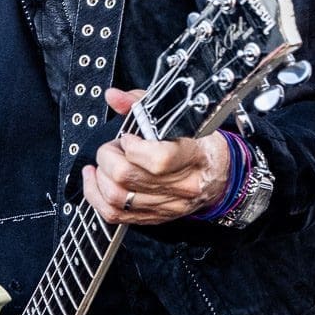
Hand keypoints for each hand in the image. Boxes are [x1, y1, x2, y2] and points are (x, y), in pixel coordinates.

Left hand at [82, 87, 230, 226]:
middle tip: (113, 148)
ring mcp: (168, 205)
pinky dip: (96, 196)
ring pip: (117, 198)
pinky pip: (115, 215)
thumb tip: (114, 97)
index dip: (133, 147)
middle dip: (108, 157)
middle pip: (128, 177)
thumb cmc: (199, 145)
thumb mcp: (179, 118)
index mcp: (192, 156)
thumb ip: (142, 104)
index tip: (128, 137)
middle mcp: (182, 186)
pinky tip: (95, 181)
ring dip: (100, 177)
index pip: (159, 159)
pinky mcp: (155, 217)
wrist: (220, 175)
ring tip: (104, 163)